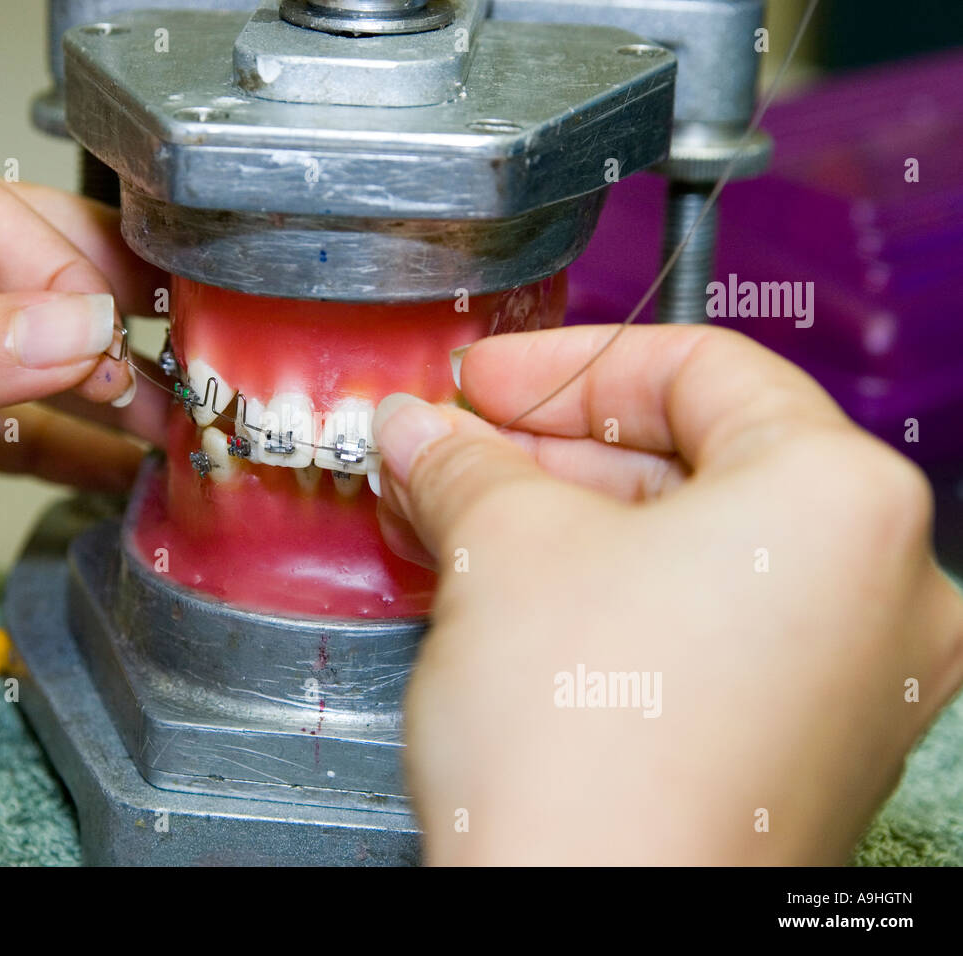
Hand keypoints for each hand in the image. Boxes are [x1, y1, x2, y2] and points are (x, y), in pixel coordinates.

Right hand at [372, 324, 962, 864]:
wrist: (587, 924)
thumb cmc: (583, 748)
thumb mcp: (500, 548)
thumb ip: (461, 462)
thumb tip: (421, 431)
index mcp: (844, 500)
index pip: (698, 369)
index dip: (563, 365)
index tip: (479, 384)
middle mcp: (884, 590)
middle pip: (700, 464)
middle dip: (551, 454)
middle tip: (453, 454)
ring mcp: (855, 682)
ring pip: (698, 552)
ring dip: (570, 526)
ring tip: (462, 523)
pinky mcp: (803, 750)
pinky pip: (708, 630)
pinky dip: (616, 600)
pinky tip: (518, 601)